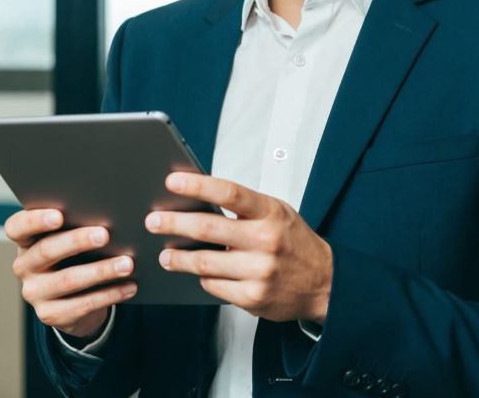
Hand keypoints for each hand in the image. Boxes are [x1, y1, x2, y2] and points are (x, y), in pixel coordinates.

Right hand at [4, 208, 138, 338]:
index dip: (35, 220)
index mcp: (25, 240)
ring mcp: (34, 293)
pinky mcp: (50, 315)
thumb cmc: (74, 257)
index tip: (59, 215)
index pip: (17, 227)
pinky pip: (82, 304)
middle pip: (46, 251)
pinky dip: (110, 294)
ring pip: (67, 280)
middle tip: (105, 235)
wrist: (72, 299)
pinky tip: (129, 286)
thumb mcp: (69, 240)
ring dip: (101, 270)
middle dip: (77, 241)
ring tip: (127, 264)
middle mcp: (23, 266)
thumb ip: (77, 226)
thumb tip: (108, 216)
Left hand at [146, 172, 331, 322]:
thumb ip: (243, 206)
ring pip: (203, 262)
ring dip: (178, 258)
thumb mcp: (276, 213)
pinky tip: (198, 272)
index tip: (172, 182)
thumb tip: (196, 197)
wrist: (325, 283)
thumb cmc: (293, 242)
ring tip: (165, 254)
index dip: (197, 185)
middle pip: (208, 229)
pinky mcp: (253, 297)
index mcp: (271, 213)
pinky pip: (213, 285)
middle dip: (173, 224)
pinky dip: (202, 278)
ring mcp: (259, 271)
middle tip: (153, 221)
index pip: (229, 193)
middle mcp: (266, 240)